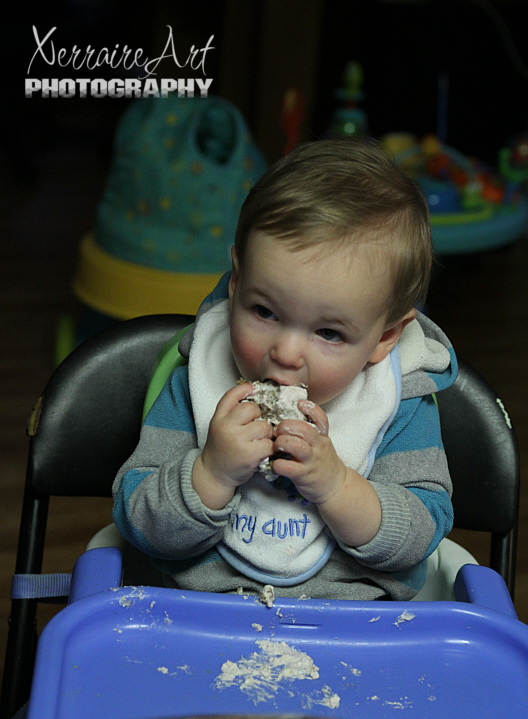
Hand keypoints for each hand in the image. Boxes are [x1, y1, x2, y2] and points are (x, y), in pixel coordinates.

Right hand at [192, 383, 273, 508]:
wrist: (214, 474)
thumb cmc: (221, 448)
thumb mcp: (219, 426)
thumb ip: (230, 410)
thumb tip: (251, 388)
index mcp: (218, 418)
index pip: (231, 396)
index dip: (244, 389)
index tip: (252, 389)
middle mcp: (226, 427)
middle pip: (252, 409)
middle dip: (258, 417)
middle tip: (254, 429)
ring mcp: (237, 441)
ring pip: (264, 426)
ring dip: (266, 434)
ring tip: (258, 442)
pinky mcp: (248, 455)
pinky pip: (269, 444)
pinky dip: (269, 448)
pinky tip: (261, 452)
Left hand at [272, 400, 381, 545]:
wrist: (335, 486)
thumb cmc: (322, 462)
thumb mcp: (321, 444)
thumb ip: (309, 432)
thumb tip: (287, 418)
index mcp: (322, 437)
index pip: (321, 419)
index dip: (311, 409)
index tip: (300, 403)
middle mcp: (318, 447)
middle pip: (305, 430)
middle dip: (287, 426)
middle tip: (276, 430)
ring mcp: (312, 461)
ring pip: (297, 446)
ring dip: (282, 442)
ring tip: (275, 446)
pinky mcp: (304, 475)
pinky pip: (289, 467)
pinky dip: (278, 464)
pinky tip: (275, 464)